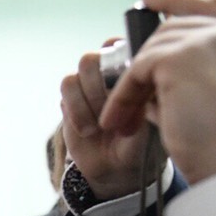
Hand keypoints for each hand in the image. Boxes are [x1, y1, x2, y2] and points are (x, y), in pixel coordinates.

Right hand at [60, 43, 159, 199]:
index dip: (117, 64)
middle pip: (92, 58)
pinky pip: (65, 91)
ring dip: (87, 102)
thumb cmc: (142, 144)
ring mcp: (86, 86)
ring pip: (76, 75)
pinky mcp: (69, 101)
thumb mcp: (150, 124)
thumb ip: (141, 100)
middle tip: (111, 111)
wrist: (117, 168)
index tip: (126, 86)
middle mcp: (107, 73)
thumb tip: (127, 80)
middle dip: (99, 88)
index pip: (119, 46)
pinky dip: (76, 112)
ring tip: (99, 127)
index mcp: (133, 70)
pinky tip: (88, 129)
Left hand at [101, 0, 215, 184]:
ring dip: (129, 88)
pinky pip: (135, 71)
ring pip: (150, 52)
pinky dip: (121, 98)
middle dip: (142, 62)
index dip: (177, 1)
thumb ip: (199, 77)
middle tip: (121, 95)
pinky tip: (116, 122)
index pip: (212, 6)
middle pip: (172, 30)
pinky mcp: (180, 57)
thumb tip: (151, 77)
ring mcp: (211, 39)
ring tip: (120, 120)